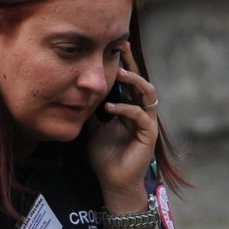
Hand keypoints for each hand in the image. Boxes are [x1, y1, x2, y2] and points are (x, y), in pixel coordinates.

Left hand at [87, 46, 159, 202]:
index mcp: (130, 108)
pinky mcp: (148, 135)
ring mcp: (147, 123)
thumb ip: (92, 109)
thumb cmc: (104, 156)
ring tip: (119, 74)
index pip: (129, 81)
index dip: (124, 63)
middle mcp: (142, 112)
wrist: (112, 182)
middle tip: (121, 48)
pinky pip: (140, 116)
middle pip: (141, 80)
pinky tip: (110, 107)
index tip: (114, 46)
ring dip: (134, 82)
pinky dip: (126, 109)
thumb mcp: (93, 126)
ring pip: (147, 94)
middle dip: (131, 64)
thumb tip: (79, 91)